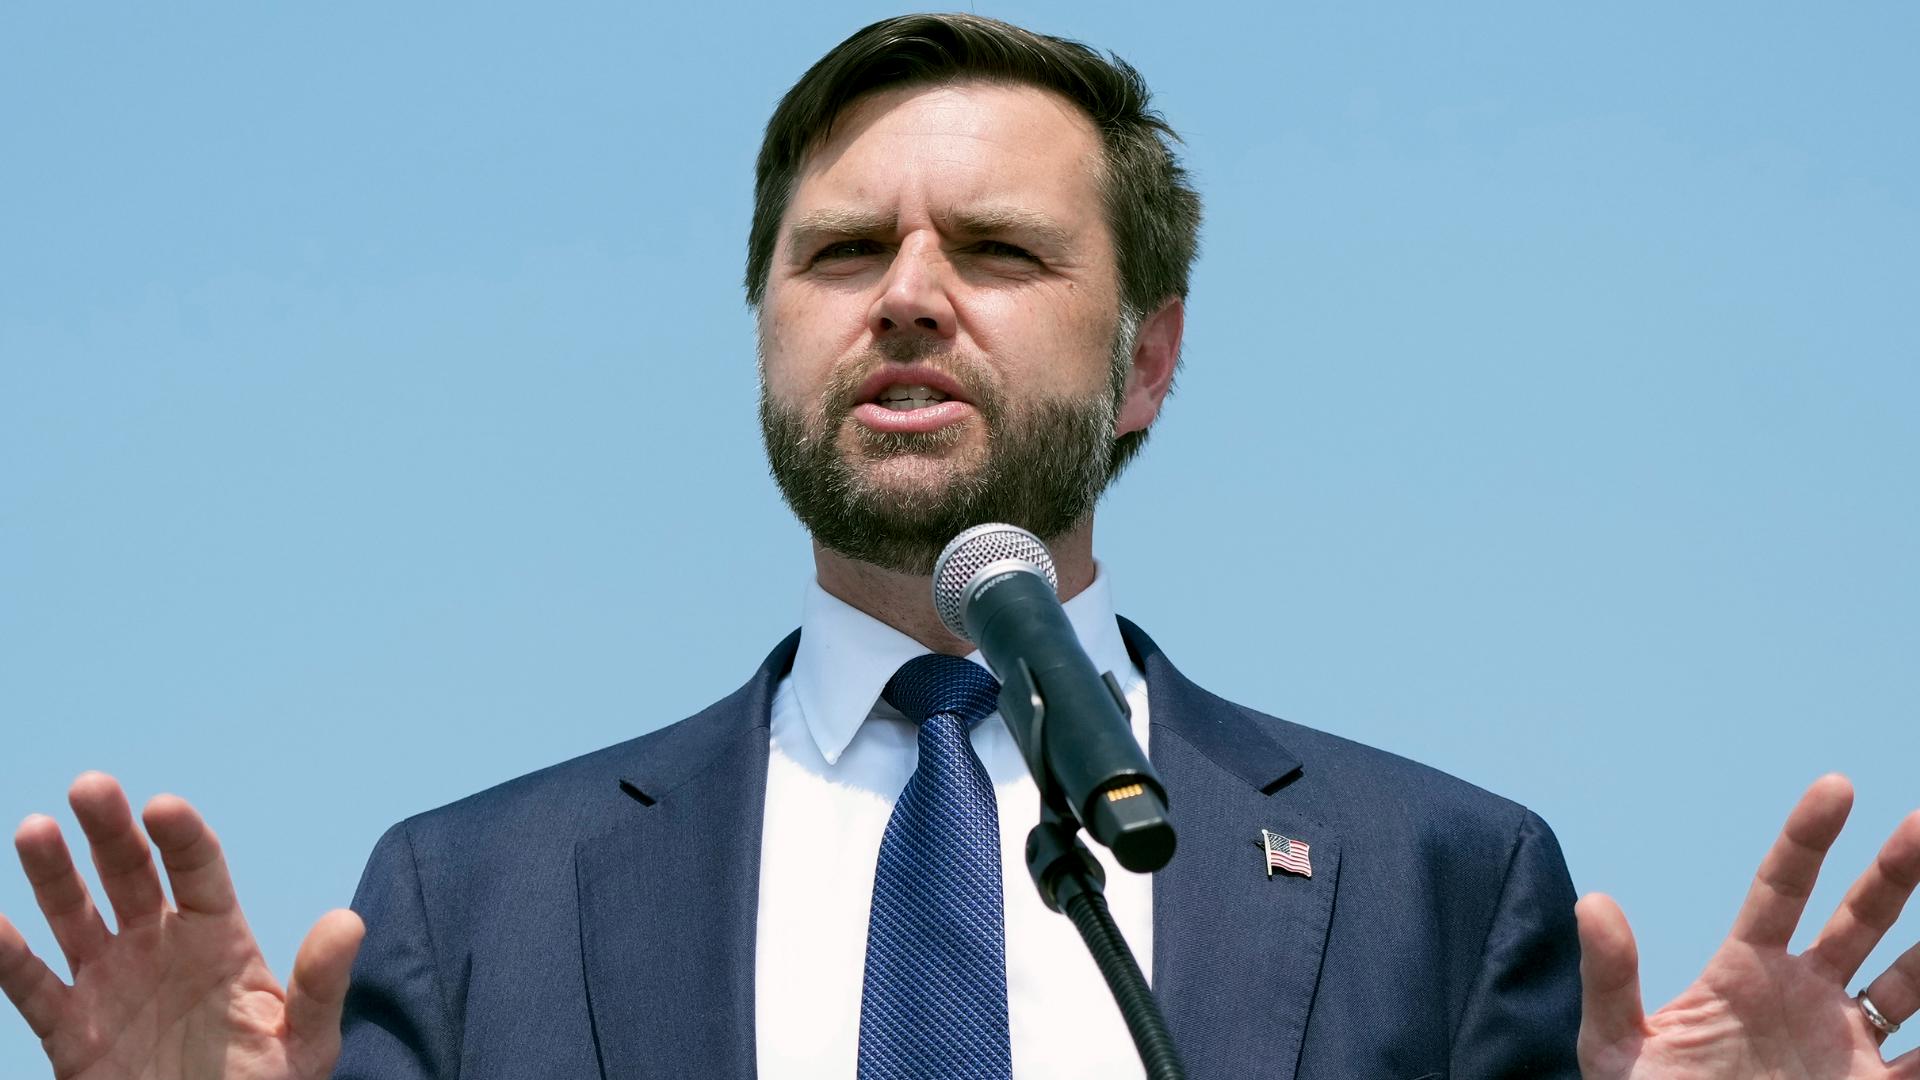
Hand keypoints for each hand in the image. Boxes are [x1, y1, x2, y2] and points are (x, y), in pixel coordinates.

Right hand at [0, 773, 362, 1079]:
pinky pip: (31, 985)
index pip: (198, 871)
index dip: (181, 837)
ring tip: (36, 830)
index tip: (163, 808)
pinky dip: (6, 955)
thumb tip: (348, 922)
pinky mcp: (71, 1029)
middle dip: (111, 831)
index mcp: (218, 940)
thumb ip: (320, 984)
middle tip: (91, 787)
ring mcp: (112, 982)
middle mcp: (160, 947)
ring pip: (75, 915)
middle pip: (130, 875)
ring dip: (54, 874)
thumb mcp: (305, 1040)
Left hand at [1577, 774, 1919, 1078]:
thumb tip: (1594, 903)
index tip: (1837, 788)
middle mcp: (1807, 999)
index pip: (1781, 890)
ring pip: (1912, 981)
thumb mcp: (1616, 1047)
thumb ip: (1611, 979)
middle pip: (1860, 918)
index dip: (1808, 839)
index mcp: (1747, 973)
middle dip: (1896, 871)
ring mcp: (1848, 1046)